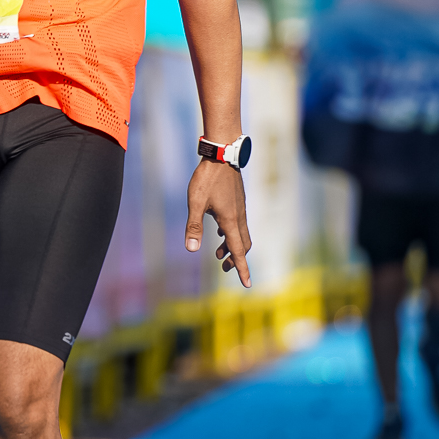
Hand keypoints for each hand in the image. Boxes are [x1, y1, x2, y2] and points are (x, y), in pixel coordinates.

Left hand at [185, 159, 250, 286]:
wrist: (222, 154)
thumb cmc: (207, 178)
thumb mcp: (196, 203)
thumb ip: (194, 227)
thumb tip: (190, 249)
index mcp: (230, 221)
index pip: (238, 252)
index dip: (242, 269)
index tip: (247, 284)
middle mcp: (239, 217)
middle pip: (243, 245)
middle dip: (235, 259)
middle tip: (223, 266)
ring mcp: (240, 209)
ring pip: (241, 234)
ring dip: (232, 246)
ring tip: (217, 252)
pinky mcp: (238, 201)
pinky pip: (238, 224)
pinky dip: (231, 233)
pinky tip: (219, 230)